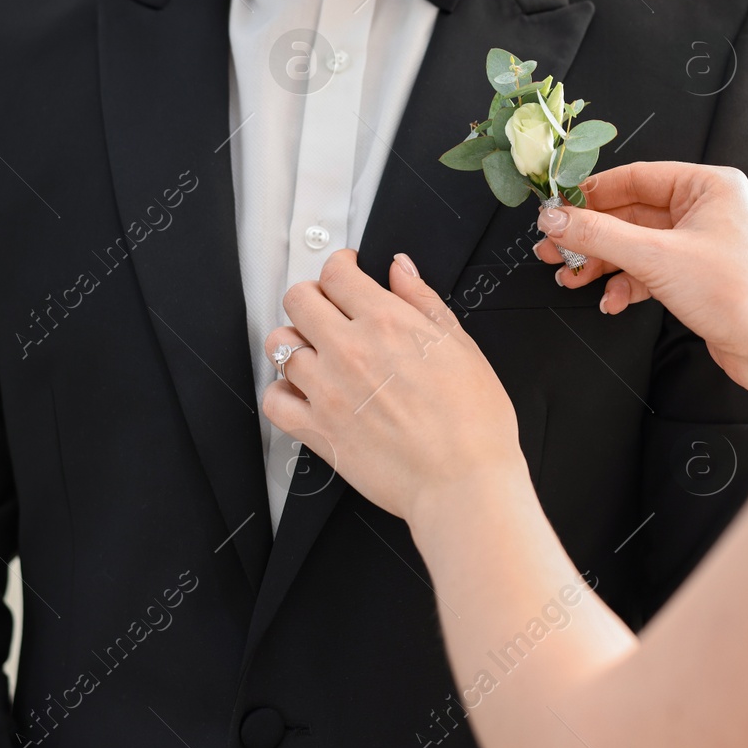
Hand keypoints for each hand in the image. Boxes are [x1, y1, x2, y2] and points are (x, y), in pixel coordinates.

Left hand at [262, 249, 527, 523]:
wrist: (463, 481)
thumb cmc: (473, 423)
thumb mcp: (461, 346)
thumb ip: (424, 301)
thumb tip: (401, 270)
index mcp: (387, 323)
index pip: (336, 273)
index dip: (340, 266)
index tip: (346, 273)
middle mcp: (349, 350)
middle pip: (298, 300)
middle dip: (313, 297)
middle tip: (329, 309)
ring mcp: (327, 390)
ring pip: (280, 346)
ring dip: (296, 343)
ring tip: (316, 352)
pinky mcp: (317, 430)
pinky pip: (274, 400)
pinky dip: (282, 392)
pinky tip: (302, 392)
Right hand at [535, 162, 747, 410]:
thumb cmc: (737, 293)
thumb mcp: (656, 258)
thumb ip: (599, 235)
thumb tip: (554, 219)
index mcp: (708, 186)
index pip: (636, 177)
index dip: (591, 194)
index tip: (557, 209)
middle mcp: (707, 209)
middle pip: (631, 213)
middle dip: (590, 236)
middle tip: (553, 249)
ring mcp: (702, 244)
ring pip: (636, 245)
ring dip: (602, 263)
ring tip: (570, 278)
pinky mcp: (697, 277)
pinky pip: (650, 271)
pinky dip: (627, 285)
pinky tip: (611, 301)